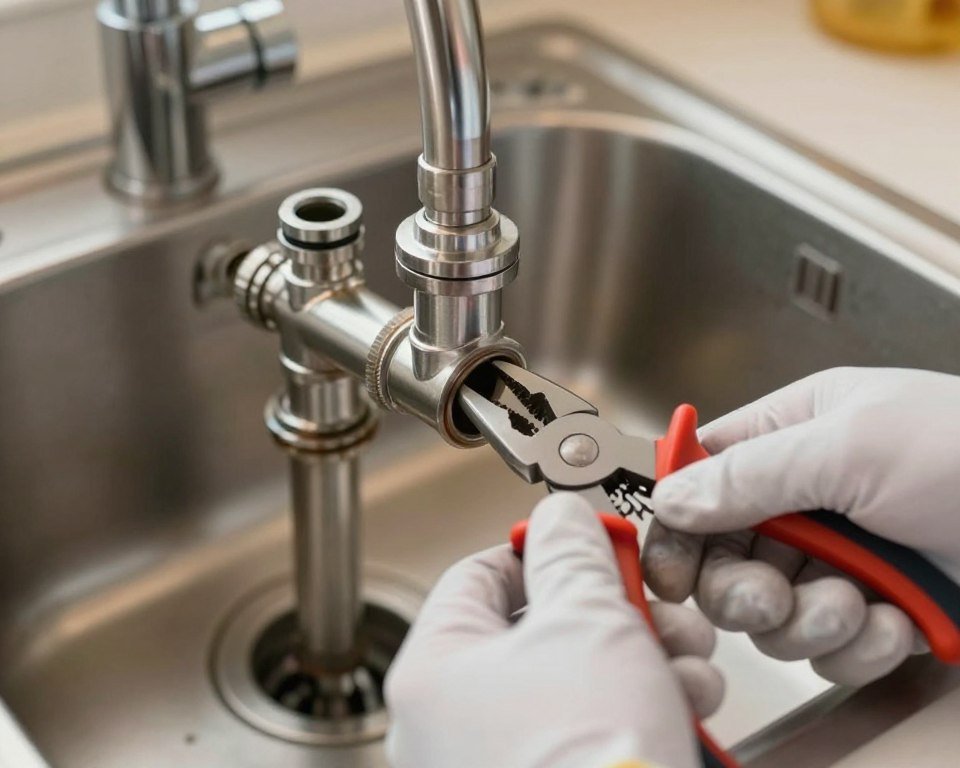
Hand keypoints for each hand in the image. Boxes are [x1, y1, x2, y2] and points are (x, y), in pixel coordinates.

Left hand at [385, 493, 723, 767]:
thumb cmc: (589, 760)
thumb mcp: (589, 621)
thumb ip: (572, 553)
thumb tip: (561, 517)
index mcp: (435, 670)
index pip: (478, 574)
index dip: (542, 550)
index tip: (591, 545)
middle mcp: (449, 725)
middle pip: (536, 631)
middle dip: (613, 613)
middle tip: (658, 609)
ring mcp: (492, 764)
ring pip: (571, 682)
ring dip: (640, 661)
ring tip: (688, 665)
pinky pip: (584, 731)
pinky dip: (635, 710)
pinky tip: (686, 708)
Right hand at [642, 367, 959, 685]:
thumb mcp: (853, 446)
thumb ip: (751, 473)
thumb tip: (674, 498)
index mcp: (800, 429)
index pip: (704, 471)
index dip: (679, 520)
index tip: (668, 566)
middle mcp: (813, 492)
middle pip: (726, 551)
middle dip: (744, 586)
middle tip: (771, 595)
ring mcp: (845, 554)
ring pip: (771, 608)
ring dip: (808, 620)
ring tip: (858, 607)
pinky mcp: (877, 608)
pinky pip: (825, 644)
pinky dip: (856, 645)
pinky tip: (897, 624)